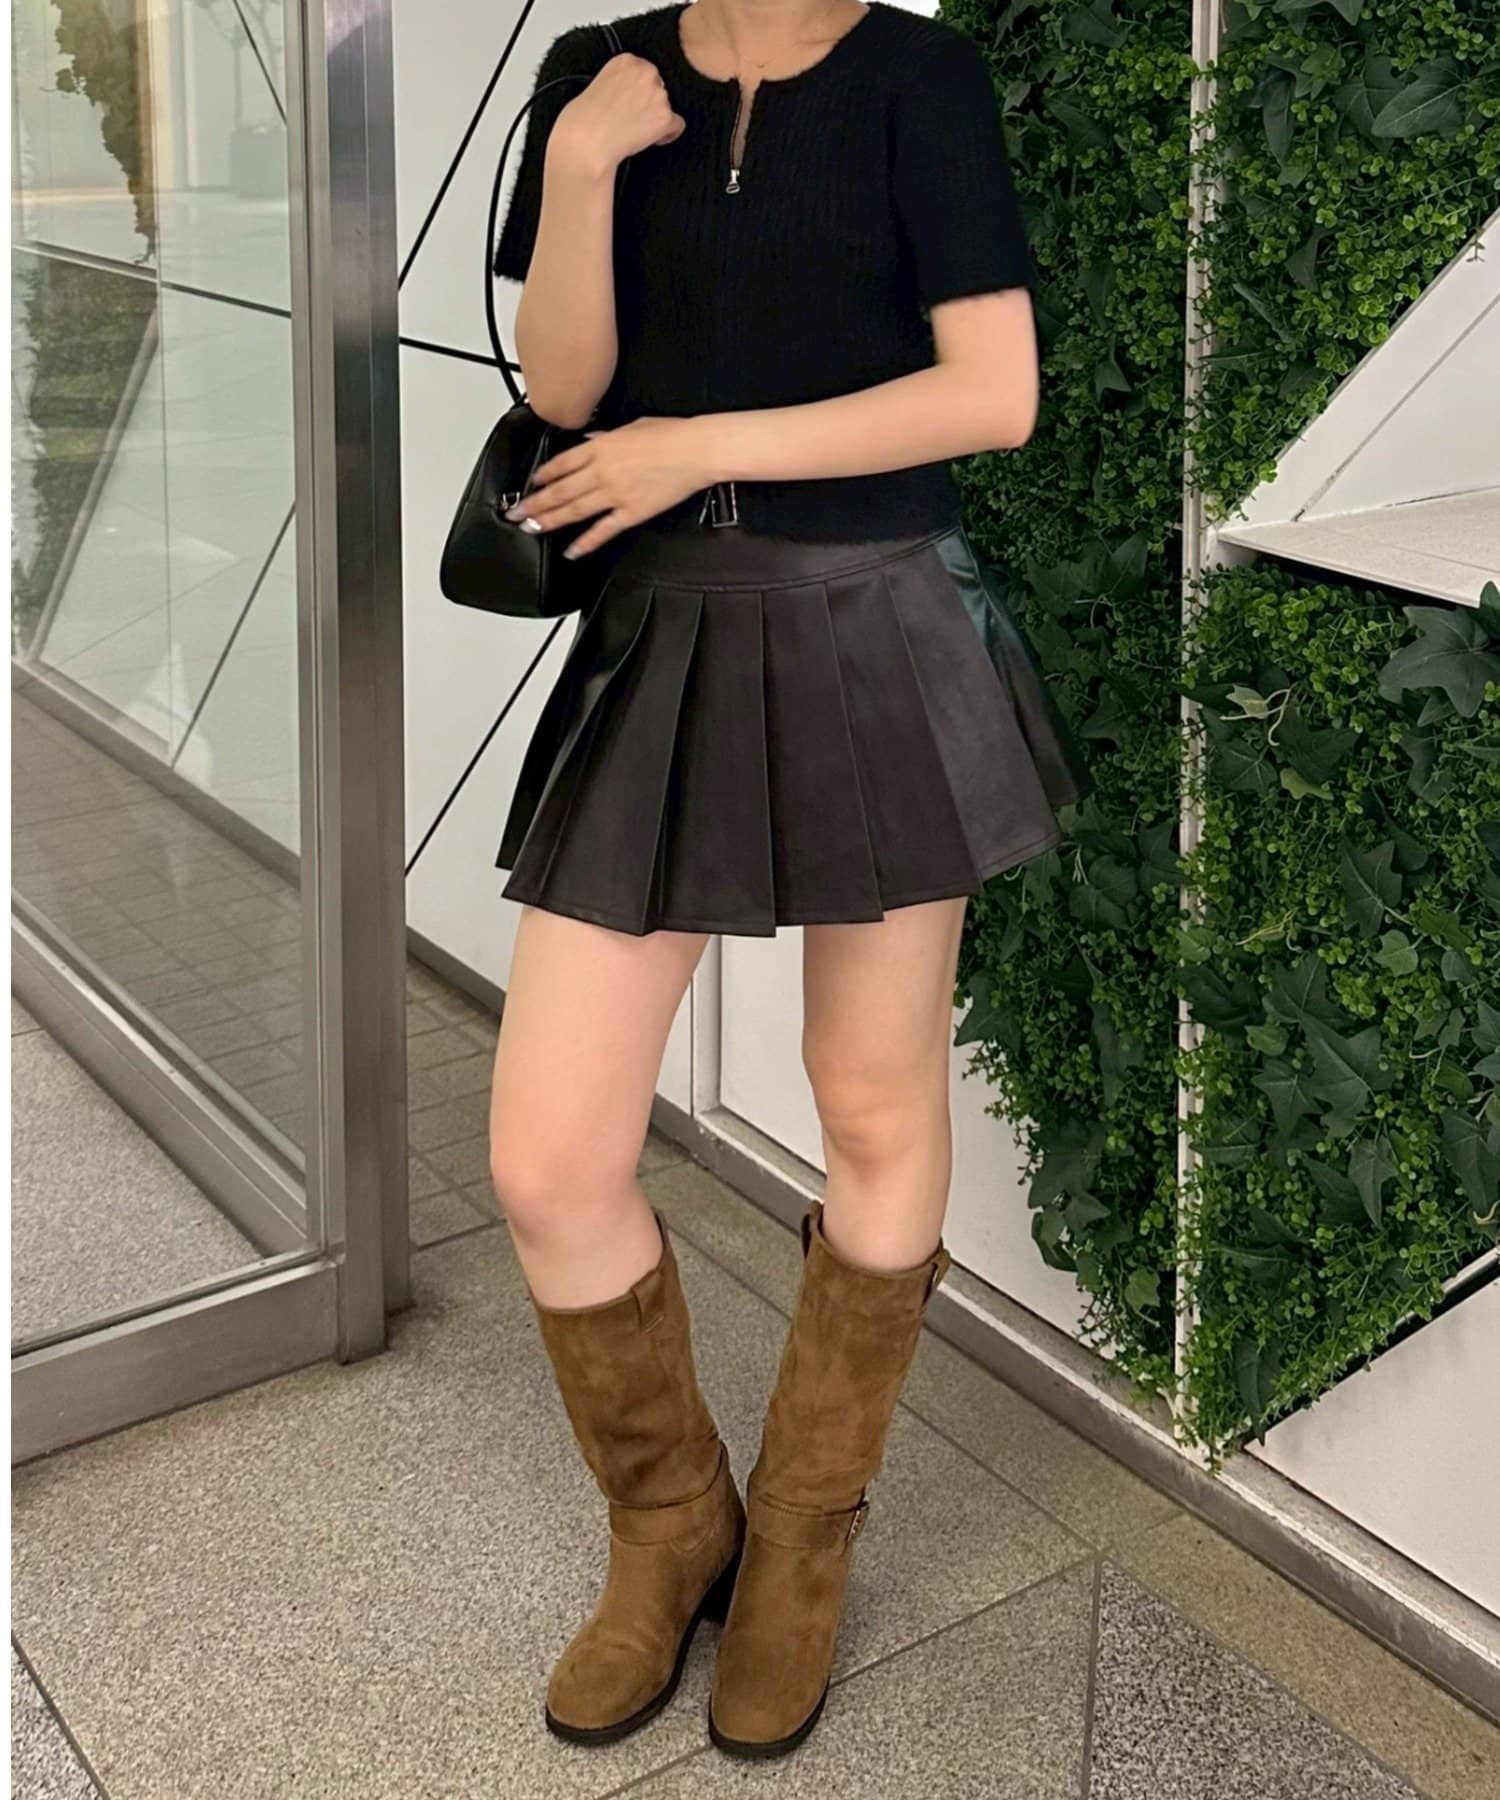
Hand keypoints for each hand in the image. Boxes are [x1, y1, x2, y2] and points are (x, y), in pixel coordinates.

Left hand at [507, 417, 715, 557]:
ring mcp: (614, 494)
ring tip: (532, 529)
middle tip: (516, 513)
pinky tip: (572, 551)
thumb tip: (593, 437)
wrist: (695, 450)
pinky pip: (602, 531)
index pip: (561, 464)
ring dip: (549, 521)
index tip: (531, 484)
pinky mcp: (631, 513)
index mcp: (599, 447)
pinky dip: (585, 543)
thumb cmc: (671, 435)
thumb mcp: (632, 426)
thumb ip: (607, 435)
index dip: (542, 475)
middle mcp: (601, 471)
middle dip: (534, 503)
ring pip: (574, 511)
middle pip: (559, 490)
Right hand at [552, 53, 684, 176]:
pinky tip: (650, 139)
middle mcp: (645, 72)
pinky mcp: (665, 116)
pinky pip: (678, 125)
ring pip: (668, 107)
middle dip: (649, 103)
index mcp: (626, 60)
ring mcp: (658, 94)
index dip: (640, 91)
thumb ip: (623, 81)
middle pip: (660, 88)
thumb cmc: (587, 119)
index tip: (630, 104)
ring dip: (656, 119)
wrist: (588, 140)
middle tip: (632, 119)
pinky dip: (667, 135)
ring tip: (634, 130)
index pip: (646, 72)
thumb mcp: (601, 84)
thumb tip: (636, 94)